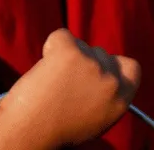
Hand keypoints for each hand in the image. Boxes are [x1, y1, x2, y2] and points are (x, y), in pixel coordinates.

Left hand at [0, 29, 139, 147]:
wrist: (34, 128)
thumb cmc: (57, 126)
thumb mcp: (96, 117)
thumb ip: (103, 95)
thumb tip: (96, 76)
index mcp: (121, 99)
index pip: (130, 68)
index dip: (113, 64)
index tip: (98, 66)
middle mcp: (111, 81)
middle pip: (100, 53)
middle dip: (84, 60)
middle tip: (65, 77)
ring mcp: (91, 64)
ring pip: (79, 45)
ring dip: (66, 54)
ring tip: (52, 80)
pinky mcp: (70, 51)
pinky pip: (62, 36)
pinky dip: (52, 45)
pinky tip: (45, 67)